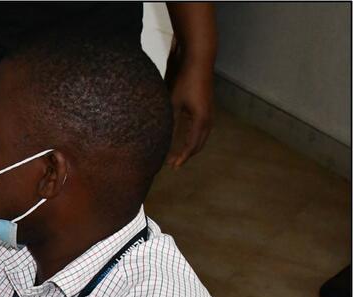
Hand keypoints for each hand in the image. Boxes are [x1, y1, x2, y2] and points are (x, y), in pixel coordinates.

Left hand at [164, 44, 213, 168]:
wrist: (198, 57)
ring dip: (193, 144)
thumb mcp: (172, 101)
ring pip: (203, 134)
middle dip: (188, 154)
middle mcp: (207, 116)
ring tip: (182, 153)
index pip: (191, 145)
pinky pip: (202, 124)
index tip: (173, 166)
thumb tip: (160, 139)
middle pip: (199, 142)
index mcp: (200, 119)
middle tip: (175, 163)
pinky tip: (186, 134)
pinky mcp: (206, 103)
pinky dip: (195, 134)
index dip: (182, 157)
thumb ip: (169, 121)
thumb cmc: (184, 78)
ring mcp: (208, 109)